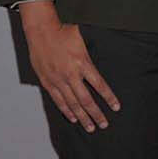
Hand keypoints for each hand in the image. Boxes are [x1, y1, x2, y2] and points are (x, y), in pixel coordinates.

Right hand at [19, 1, 120, 130]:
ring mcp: (58, 80)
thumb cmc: (63, 32)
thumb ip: (93, 51)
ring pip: (72, 103)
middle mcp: (70, 74)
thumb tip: (110, 51)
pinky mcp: (47, 82)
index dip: (109, 97)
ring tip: (90, 127)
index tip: (116, 108)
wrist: (41, 31)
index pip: (99, 85)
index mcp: (82, 63)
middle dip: (96, 114)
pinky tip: (72, 118)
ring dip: (82, 117)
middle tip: (104, 125)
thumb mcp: (83, 38)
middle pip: (86, 100)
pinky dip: (66, 110)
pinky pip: (58, 100)